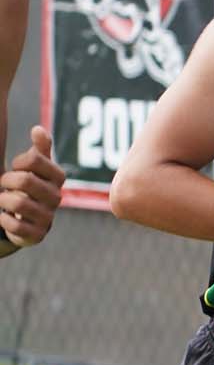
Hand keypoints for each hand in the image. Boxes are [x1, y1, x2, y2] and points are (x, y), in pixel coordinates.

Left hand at [0, 125, 64, 247]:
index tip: (16, 167)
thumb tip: (38, 129)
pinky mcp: (37, 235)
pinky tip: (4, 216)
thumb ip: (40, 148)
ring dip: (3, 199)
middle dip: (7, 180)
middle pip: (25, 180)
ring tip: (3, 199)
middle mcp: (56, 197)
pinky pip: (15, 225)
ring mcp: (48, 217)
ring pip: (18, 203)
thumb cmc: (31, 186)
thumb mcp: (36, 166)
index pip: (35, 159)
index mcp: (58, 177)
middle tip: (5, 183)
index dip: (19, 161)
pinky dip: (3, 219)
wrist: (30, 217)